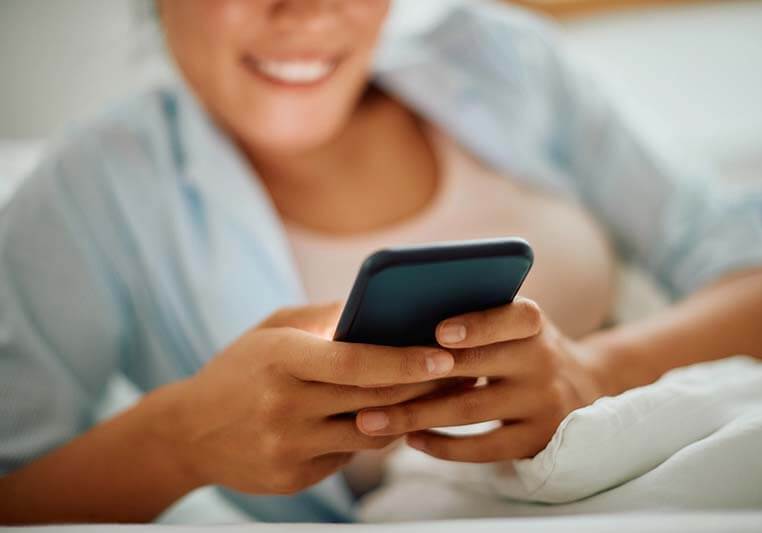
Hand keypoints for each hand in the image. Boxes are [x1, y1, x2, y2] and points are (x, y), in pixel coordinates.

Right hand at [163, 304, 456, 493]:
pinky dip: (375, 436)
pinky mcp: (293, 477)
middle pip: (372, 401)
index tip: (443, 356)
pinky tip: (393, 419)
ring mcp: (288, 447)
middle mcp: (284, 406)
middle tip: (463, 373)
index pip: (353, 363)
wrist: (188, 432)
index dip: (403, 362)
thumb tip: (379, 305)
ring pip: (370, 435)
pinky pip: (350, 456)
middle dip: (423, 388)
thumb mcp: (272, 330)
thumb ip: (324, 318)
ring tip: (439, 396)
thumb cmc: (240, 369)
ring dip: (408, 416)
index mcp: (280, 360)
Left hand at [354, 298, 606, 462]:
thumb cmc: (519, 346)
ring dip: (416, 415)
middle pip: (479, 367)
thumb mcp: (512, 324)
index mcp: (533, 323)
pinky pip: (484, 448)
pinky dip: (444, 446)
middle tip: (369, 381)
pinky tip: (411, 440)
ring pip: (471, 410)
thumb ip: (475, 316)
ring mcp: (542, 403)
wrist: (580, 388)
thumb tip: (398, 316)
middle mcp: (543, 360)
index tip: (438, 331)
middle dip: (421, 373)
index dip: (478, 324)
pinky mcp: (536, 440)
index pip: (513, 317)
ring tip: (371, 419)